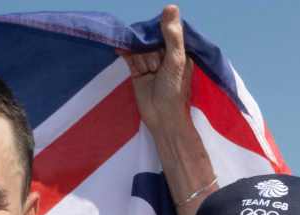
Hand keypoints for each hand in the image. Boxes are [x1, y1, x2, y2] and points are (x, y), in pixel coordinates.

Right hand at [121, 5, 191, 132]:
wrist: (162, 117)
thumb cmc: (174, 90)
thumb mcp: (176, 60)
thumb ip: (173, 35)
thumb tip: (170, 7)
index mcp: (178, 49)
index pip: (165, 30)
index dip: (159, 35)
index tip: (160, 48)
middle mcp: (164, 53)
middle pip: (150, 39)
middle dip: (150, 51)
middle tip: (156, 67)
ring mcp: (150, 62)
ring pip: (140, 48)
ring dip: (142, 58)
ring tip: (149, 73)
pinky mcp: (137, 71)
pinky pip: (130, 56)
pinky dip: (126, 52)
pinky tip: (121, 49)